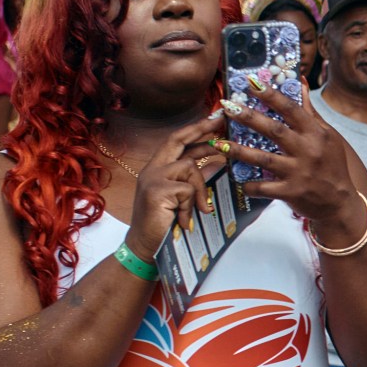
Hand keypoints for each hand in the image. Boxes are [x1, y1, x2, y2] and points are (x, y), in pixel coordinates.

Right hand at [119, 111, 233, 259]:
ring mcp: (152, 178)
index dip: (195, 129)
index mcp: (157, 169)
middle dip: (201, 128)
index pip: (176, 141)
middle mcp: (152, 169)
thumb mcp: (182, 198)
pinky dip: (192, 206)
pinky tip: (185, 220)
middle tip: (220, 119)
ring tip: (199, 211)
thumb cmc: (165, 225)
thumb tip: (219, 162)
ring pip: (190, 167)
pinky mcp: (157, 190)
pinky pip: (187, 189)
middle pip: (177, 139)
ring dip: (200, 190)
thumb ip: (195, 179)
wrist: (145, 248)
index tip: (214, 118)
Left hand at [227, 80, 366, 238]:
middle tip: (227, 106)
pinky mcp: (290, 192)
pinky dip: (249, 185)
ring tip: (219, 144)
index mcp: (315, 134)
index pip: (291, 110)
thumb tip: (301, 84)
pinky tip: (237, 179)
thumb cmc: (332, 166)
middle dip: (248, 117)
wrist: (340, 202)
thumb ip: (311, 113)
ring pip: (263, 159)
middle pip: (273, 130)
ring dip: (239, 151)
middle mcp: (306, 151)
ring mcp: (297, 172)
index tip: (252, 84)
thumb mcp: (328, 136)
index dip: (271, 96)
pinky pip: (264, 188)